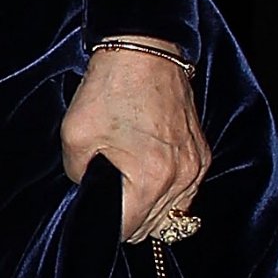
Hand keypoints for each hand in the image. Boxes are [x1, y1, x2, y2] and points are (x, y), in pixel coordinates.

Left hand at [61, 36, 209, 241]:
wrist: (142, 48)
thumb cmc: (109, 87)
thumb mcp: (75, 134)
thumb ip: (78, 175)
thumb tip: (88, 190)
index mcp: (152, 179)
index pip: (129, 230)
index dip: (106, 225)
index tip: (95, 210)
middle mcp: (182, 178)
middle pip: (154, 227)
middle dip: (128, 219)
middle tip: (107, 195)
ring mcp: (196, 166)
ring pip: (173, 214)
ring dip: (150, 210)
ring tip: (128, 188)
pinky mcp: (202, 152)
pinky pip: (186, 192)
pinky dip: (167, 192)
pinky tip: (148, 174)